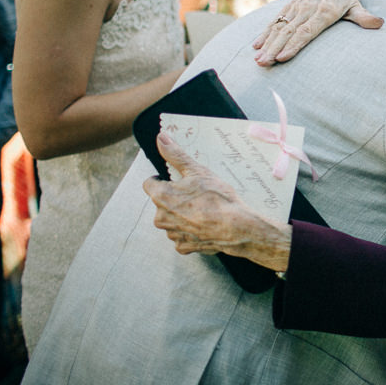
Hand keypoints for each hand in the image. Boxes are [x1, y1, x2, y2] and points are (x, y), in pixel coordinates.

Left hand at [142, 133, 291, 270]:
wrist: (236, 227)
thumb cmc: (218, 198)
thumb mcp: (198, 171)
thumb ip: (176, 154)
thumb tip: (161, 138)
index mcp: (161, 197)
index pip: (149, 183)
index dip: (162, 179)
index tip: (176, 179)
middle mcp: (161, 218)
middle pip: (162, 202)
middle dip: (175, 197)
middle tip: (195, 193)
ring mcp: (172, 234)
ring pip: (172, 219)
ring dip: (182, 214)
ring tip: (203, 209)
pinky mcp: (183, 246)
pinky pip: (182, 235)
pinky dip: (191, 230)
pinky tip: (205, 224)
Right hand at [252, 0, 382, 65]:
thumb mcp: (357, 6)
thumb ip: (365, 17)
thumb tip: (379, 24)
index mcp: (324, 11)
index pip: (307, 31)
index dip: (294, 45)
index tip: (283, 58)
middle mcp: (308, 9)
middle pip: (289, 31)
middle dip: (275, 48)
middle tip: (263, 64)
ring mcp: (297, 7)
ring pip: (279, 26)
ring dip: (267, 43)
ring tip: (258, 59)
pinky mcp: (290, 7)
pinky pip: (275, 20)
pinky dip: (265, 32)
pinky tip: (256, 46)